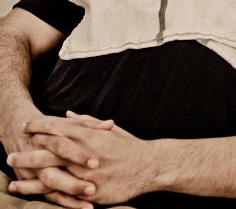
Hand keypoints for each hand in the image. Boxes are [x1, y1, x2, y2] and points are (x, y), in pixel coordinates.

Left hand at [8, 112, 149, 205]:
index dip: (38, 126)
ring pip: (50, 174)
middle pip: (47, 150)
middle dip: (27, 153)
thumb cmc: (127, 145)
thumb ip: (85, 121)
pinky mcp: (89, 191)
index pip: (56, 127)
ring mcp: (85, 173)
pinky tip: (34, 196)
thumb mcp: (106, 128)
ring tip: (13, 180)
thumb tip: (67, 114)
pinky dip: (46, 194)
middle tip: (10, 155)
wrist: (147, 166)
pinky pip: (63, 193)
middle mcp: (83, 152)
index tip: (26, 127)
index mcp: (87, 134)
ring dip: (30, 177)